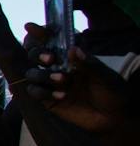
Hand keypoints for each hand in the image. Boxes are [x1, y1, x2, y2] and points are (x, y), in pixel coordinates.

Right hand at [15, 41, 136, 135]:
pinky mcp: (48, 100)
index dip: (39, 33)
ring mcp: (51, 83)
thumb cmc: (113, 92)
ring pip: (31, 73)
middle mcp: (57, 67)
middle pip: (34, 54)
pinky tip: (61, 96)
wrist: (115, 118)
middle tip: (50, 59)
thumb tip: (72, 49)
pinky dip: (43, 92)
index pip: (51, 41)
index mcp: (70, 57)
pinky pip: (35, 92)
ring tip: (62, 80)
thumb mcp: (105, 76)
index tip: (30, 27)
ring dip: (42, 74)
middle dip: (37, 53)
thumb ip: (88, 63)